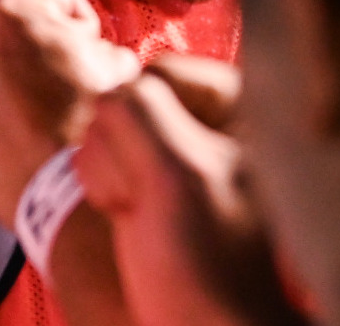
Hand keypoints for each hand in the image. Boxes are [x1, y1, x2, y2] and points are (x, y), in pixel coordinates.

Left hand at [0, 0, 138, 224]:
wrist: (65, 196)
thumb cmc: (94, 123)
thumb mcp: (120, 65)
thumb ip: (100, 44)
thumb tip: (95, 52)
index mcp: (10, 16)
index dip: (83, 24)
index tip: (92, 49)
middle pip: (13, 40)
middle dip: (37, 57)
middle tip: (65, 89)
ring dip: (8, 92)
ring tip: (39, 123)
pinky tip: (20, 147)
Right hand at [76, 60, 306, 325]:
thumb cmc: (205, 266)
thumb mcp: (178, 175)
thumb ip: (140, 112)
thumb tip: (110, 93)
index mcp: (241, 107)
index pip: (158, 73)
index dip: (150, 124)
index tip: (174, 177)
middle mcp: (210, 119)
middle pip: (127, 98)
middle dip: (125, 152)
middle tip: (156, 204)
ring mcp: (176, 148)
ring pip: (104, 126)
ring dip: (110, 175)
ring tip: (144, 216)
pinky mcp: (149, 175)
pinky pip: (98, 153)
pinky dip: (103, 188)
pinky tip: (130, 217)